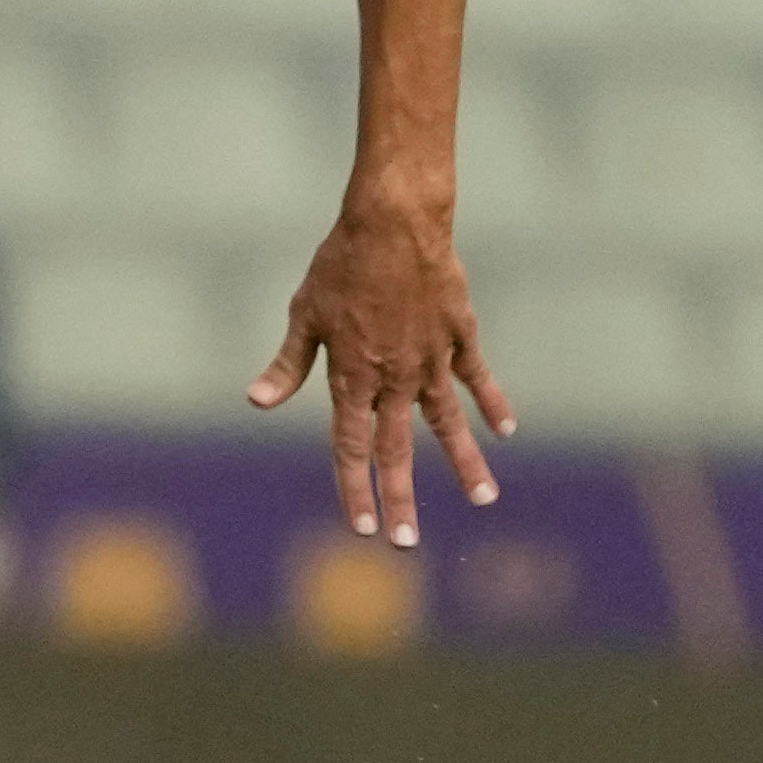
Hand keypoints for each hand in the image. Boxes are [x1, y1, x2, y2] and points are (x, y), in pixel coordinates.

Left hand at [253, 189, 508, 548]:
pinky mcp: (459, 335)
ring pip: (447, 422)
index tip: (361, 527)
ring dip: (464, 463)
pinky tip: (505, 430)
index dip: (354, 488)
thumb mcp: (305, 314)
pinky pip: (477, 377)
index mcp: (352, 375)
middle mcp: (394, 376)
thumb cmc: (340, 264)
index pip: (350, 446)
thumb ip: (288, 365)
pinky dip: (492, 402)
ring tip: (483, 499)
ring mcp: (431, 358)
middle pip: (396, 449)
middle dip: (400, 498)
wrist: (394, 221)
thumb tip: (257, 402)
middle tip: (406, 541)